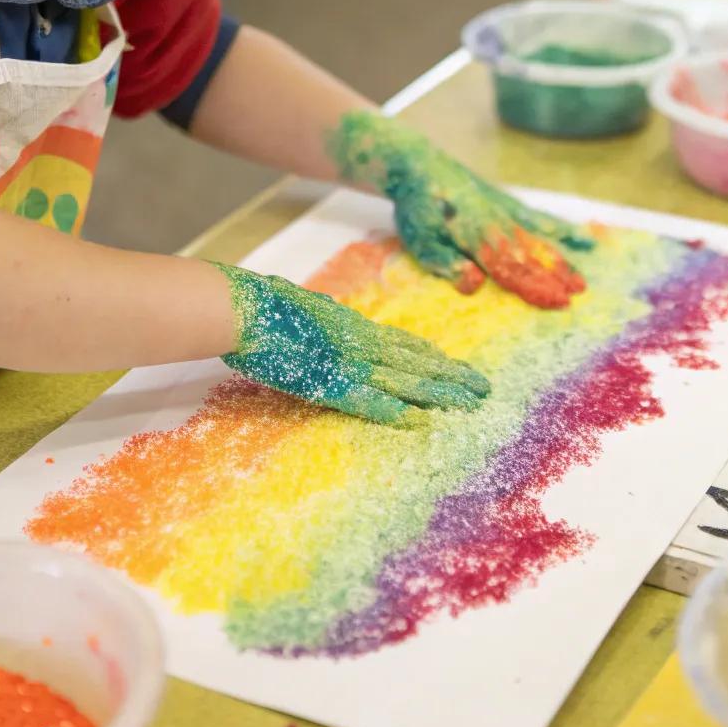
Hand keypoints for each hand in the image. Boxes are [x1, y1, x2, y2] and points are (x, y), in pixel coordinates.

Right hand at [218, 264, 489, 426]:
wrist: (245, 308)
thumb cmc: (265, 306)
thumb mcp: (306, 308)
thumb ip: (325, 319)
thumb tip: (331, 320)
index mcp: (353, 327)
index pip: (401, 345)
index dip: (430, 358)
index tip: (454, 366)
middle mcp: (359, 343)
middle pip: (415, 363)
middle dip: (450, 376)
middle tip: (483, 387)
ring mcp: (348, 363)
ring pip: (404, 381)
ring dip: (438, 394)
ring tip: (469, 403)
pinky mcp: (330, 383)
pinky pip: (369, 401)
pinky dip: (394, 411)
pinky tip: (419, 420)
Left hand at [329, 112, 592, 308]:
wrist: (418, 164)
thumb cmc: (417, 209)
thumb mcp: (421, 242)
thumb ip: (447, 264)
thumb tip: (476, 282)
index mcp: (475, 237)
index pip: (511, 269)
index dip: (535, 288)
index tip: (558, 303)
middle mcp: (497, 223)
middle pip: (531, 256)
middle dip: (555, 278)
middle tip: (578, 296)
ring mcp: (506, 211)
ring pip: (540, 240)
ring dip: (562, 261)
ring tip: (582, 281)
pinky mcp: (508, 203)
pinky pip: (540, 218)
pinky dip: (561, 229)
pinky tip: (584, 240)